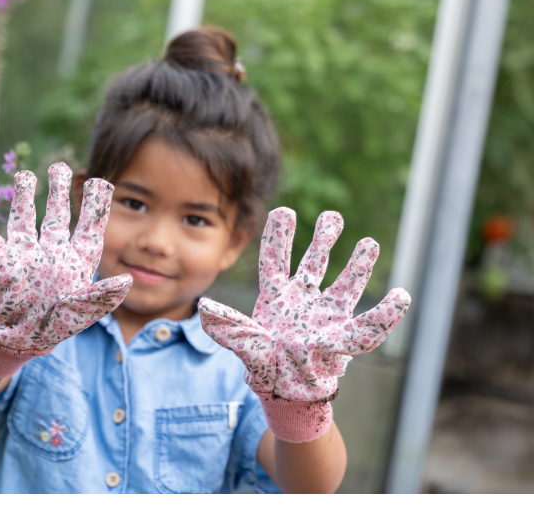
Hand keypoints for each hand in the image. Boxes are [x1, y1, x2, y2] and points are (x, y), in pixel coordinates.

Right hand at [0, 162, 131, 362]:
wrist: (15, 345)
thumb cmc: (52, 329)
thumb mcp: (81, 314)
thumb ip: (101, 297)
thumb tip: (127, 281)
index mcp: (76, 264)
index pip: (89, 230)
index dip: (95, 207)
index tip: (101, 181)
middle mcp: (51, 256)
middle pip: (56, 218)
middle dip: (58, 192)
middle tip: (58, 167)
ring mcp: (26, 258)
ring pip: (25, 221)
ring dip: (24, 199)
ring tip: (25, 175)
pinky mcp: (2, 268)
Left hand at [199, 208, 410, 401]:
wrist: (287, 393)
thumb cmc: (265, 367)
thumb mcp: (246, 345)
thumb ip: (230, 327)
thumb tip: (205, 308)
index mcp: (276, 297)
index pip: (276, 260)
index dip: (279, 237)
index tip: (284, 211)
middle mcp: (302, 300)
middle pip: (314, 263)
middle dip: (323, 240)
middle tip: (333, 216)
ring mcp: (325, 314)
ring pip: (344, 284)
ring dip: (358, 264)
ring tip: (370, 243)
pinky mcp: (343, 334)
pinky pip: (367, 325)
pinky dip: (385, 314)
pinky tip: (400, 297)